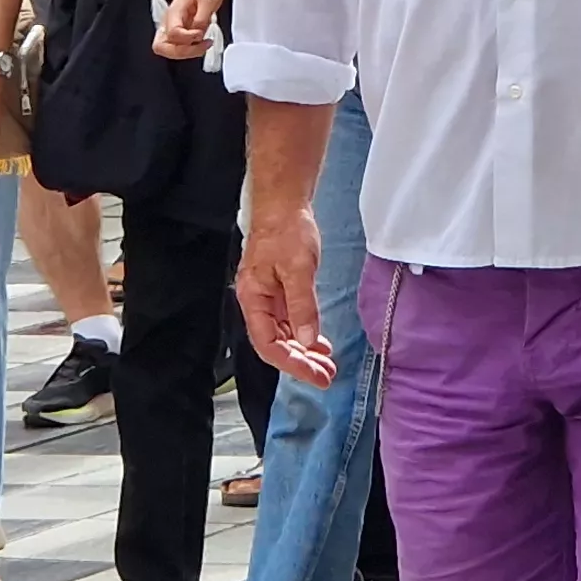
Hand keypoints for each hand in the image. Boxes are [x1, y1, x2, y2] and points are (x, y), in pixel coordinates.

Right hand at [153, 0, 226, 60]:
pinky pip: (178, 46)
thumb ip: (201, 20)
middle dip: (181, 52)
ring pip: (169, 50)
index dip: (188, 39)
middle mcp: (169, 20)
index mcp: (174, 12)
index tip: (201, 34)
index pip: (173, 34)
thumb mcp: (209, 0)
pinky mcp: (179, 29)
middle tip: (199, 47)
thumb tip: (198, 35)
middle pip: (162, 47)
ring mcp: (173, 26)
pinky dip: (190, 49)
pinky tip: (202, 42)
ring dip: (186, 52)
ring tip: (203, 45)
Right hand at [238, 204, 334, 386]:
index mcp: (253, 299)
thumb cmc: (286, 230)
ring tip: (326, 365)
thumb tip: (306, 340)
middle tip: (326, 376)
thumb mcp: (298, 269)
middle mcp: (257, 302)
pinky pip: (289, 322)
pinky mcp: (279, 291)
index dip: (291, 364)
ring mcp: (268, 298)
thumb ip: (302, 307)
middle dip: (300, 363)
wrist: (284, 204)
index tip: (315, 375)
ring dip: (303, 352)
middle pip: (275, 345)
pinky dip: (304, 335)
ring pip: (283, 336)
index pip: (268, 345)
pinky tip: (318, 343)